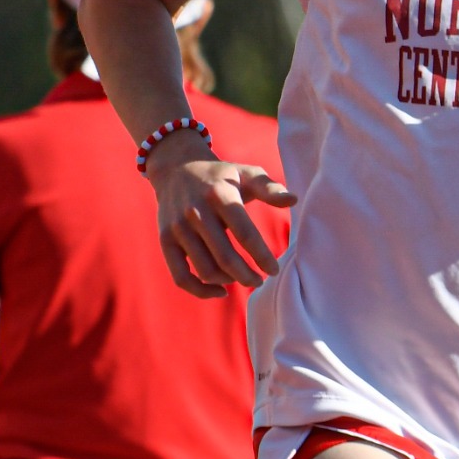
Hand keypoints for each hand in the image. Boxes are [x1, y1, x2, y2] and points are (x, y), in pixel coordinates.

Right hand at [146, 135, 297, 297]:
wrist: (177, 168)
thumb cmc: (221, 175)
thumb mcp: (247, 174)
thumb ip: (270, 188)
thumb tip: (293, 200)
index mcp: (220, 195)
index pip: (245, 233)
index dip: (262, 256)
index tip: (274, 270)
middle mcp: (196, 212)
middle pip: (225, 257)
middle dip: (247, 275)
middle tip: (260, 280)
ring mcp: (178, 228)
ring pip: (205, 269)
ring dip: (228, 280)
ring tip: (241, 278)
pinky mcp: (165, 240)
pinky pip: (181, 276)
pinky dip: (200, 291)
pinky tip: (220, 291)